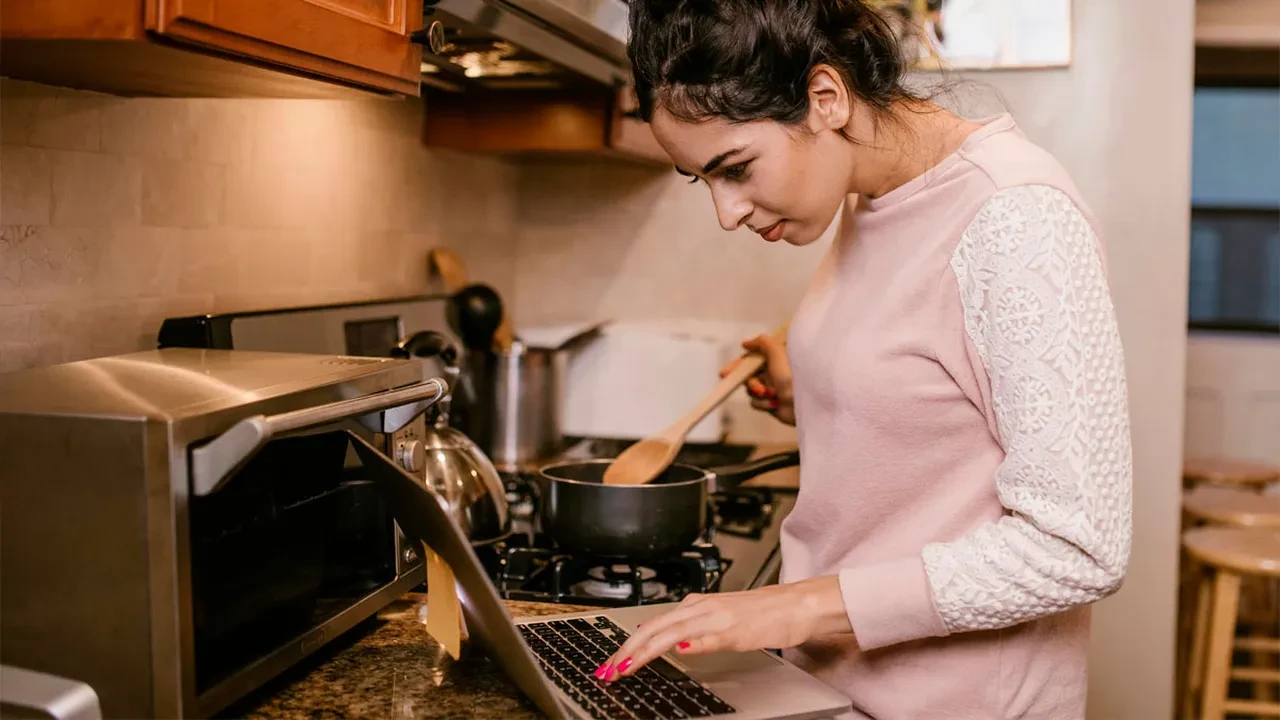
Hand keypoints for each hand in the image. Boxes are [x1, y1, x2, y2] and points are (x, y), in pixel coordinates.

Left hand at [593, 576, 850, 681]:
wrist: (796, 605)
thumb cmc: (762, 613)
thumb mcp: (718, 620)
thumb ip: (691, 629)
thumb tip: (663, 637)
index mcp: (695, 606)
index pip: (652, 627)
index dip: (628, 646)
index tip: (610, 665)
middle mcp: (701, 608)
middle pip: (654, 629)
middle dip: (627, 651)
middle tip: (607, 670)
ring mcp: (717, 617)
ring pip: (673, 631)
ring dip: (646, 649)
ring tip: (626, 666)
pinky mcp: (736, 629)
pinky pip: (709, 635)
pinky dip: (692, 642)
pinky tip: (679, 651)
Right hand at [720, 332, 794, 425]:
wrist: (806, 403)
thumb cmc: (793, 376)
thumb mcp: (777, 352)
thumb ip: (761, 343)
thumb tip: (746, 343)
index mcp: (775, 359)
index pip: (750, 359)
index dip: (737, 365)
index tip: (725, 373)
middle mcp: (772, 373)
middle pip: (748, 375)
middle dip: (751, 382)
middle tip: (757, 388)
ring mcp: (771, 388)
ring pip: (750, 390)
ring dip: (758, 393)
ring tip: (771, 395)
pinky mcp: (771, 403)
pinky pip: (756, 402)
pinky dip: (763, 403)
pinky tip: (774, 403)